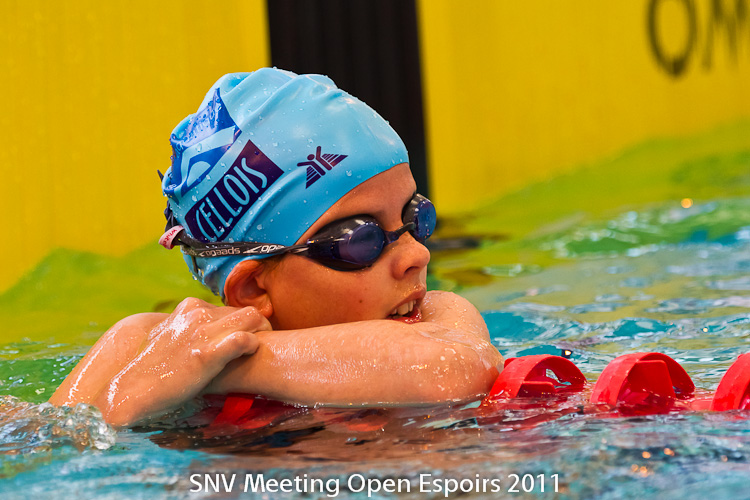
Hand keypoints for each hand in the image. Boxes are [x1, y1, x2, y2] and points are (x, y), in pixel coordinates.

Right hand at [92, 298, 269, 425]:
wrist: (129, 390)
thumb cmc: (149, 369)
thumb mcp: (166, 339)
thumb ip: (184, 330)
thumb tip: (193, 334)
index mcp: (188, 309)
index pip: (229, 308)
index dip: (241, 325)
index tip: (245, 340)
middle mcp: (197, 315)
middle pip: (247, 311)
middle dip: (259, 328)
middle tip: (260, 347)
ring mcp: (203, 333)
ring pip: (253, 318)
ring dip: (262, 334)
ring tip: (257, 353)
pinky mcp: (207, 354)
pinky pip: (244, 340)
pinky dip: (252, 348)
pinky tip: (246, 359)